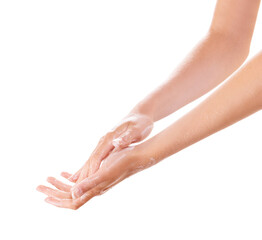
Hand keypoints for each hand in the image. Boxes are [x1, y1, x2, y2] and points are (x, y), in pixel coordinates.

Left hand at [36, 146, 155, 209]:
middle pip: (70, 195)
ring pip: (74, 188)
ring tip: (49, 177)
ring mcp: (96, 182)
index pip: (72, 201)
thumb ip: (89, 184)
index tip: (44, 196)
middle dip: (54, 191)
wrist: (136, 157)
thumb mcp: (104, 173)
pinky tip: (65, 174)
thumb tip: (72, 194)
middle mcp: (94, 188)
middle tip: (39, 185)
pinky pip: (81, 180)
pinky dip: (70, 178)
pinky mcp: (98, 175)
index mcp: (94, 189)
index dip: (58, 201)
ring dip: (60, 185)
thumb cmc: (122, 163)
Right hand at [67, 113, 152, 182]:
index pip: (98, 156)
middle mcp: (104, 140)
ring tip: (73, 185)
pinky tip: (83, 174)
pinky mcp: (106, 145)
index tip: (86, 182)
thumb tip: (116, 143)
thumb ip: (126, 137)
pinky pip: (96, 158)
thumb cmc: (140, 123)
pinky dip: (89, 167)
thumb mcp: (136, 129)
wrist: (139, 115)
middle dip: (83, 174)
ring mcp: (104, 143)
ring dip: (83, 171)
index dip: (92, 169)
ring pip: (91, 159)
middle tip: (75, 188)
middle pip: (91, 159)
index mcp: (110, 137)